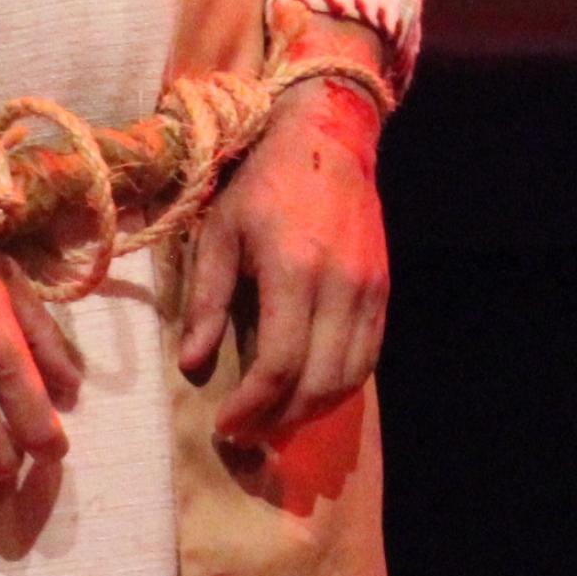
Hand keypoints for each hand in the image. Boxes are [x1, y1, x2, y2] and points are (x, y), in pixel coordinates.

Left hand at [177, 78, 389, 450]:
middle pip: (319, 381)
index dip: (251, 407)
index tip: (225, 426)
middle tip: (247, 435)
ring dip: (312, 411)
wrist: (328, 139)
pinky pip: (368, 357)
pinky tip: (309, 392)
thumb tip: (193, 366)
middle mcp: (340, 285)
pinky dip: (339, 386)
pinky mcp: (383, 291)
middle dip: (280, 420)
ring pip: (349, 377)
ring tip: (274, 421)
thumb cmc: (263, 185)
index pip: (278, 364)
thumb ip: (207, 303)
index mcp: (293, 270)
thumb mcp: (220, 235)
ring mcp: (369, 290)